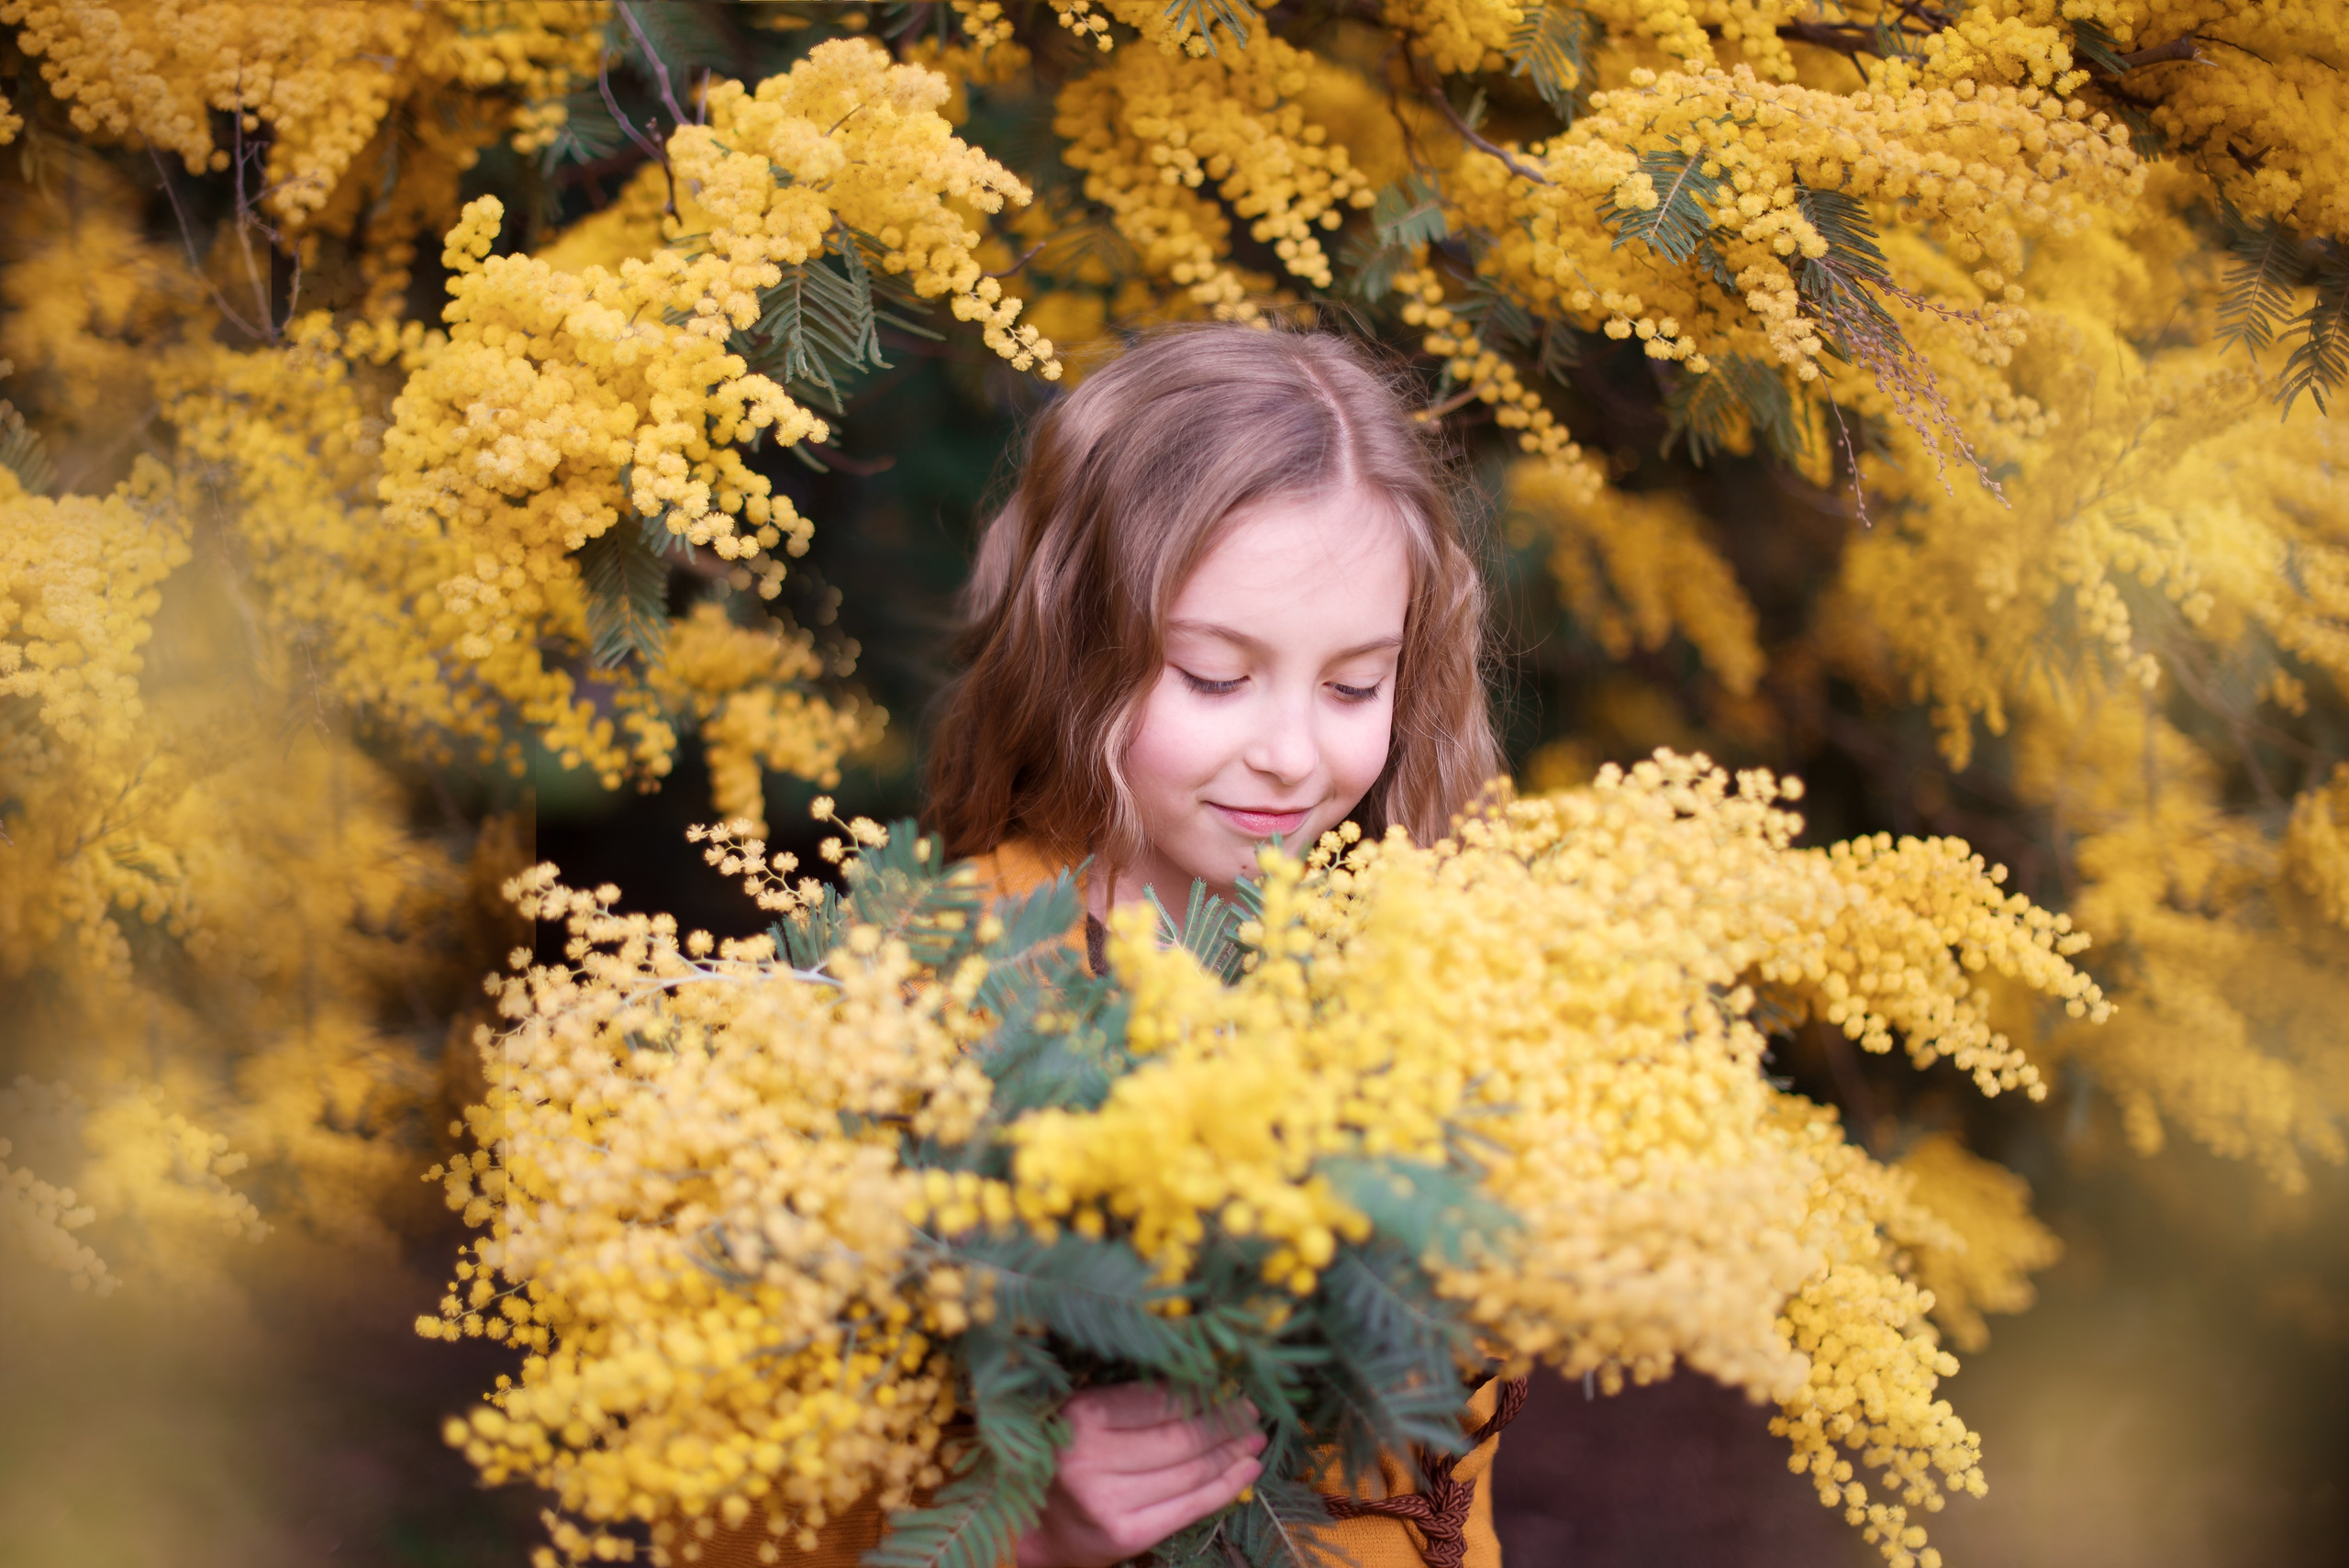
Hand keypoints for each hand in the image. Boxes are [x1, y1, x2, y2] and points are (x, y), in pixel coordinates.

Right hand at [1013, 1384, 1265, 1567]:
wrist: (1034, 1529)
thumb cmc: (1065, 1459)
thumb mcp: (1084, 1417)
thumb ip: (1131, 1402)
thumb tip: (1203, 1382)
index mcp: (1080, 1418)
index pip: (1158, 1401)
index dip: (1201, 1392)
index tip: (1227, 1384)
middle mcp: (1091, 1459)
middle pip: (1179, 1438)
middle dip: (1223, 1422)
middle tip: (1250, 1411)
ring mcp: (1109, 1501)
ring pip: (1189, 1472)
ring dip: (1231, 1453)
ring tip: (1253, 1438)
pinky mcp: (1126, 1535)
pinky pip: (1189, 1507)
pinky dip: (1225, 1487)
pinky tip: (1246, 1471)